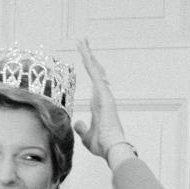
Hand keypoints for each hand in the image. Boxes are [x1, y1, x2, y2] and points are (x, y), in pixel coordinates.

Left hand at [73, 39, 127, 160]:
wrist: (111, 148)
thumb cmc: (102, 144)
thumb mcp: (86, 136)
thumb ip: (82, 128)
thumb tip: (78, 123)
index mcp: (99, 103)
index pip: (94, 81)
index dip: (90, 69)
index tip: (86, 57)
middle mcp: (103, 95)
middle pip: (95, 71)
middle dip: (88, 55)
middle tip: (82, 41)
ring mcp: (104, 94)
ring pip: (95, 69)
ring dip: (88, 54)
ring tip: (82, 40)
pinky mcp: (104, 95)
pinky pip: (95, 75)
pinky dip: (90, 64)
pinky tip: (85, 52)